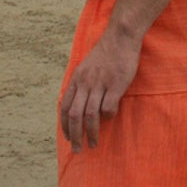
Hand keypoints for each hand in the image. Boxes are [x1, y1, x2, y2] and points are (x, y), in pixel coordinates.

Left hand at [59, 29, 141, 150]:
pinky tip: (111, 116)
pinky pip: (108, 108)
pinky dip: (108, 116)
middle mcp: (85, 82)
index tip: (68, 138)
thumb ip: (80, 84)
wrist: (121, 36)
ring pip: (90, 116)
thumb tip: (76, 105)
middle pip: (75, 116)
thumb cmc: (105, 52)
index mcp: (77, 78)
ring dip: (91, 133)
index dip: (65, 126)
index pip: (65, 107)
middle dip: (74, 136)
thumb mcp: (86, 66)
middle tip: (77, 150)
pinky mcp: (115, 85)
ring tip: (94, 144)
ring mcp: (100, 84)